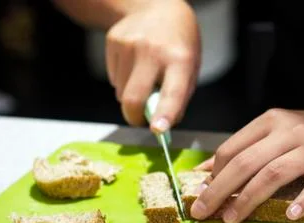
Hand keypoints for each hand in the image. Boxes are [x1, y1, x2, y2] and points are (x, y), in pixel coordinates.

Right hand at [105, 0, 200, 132]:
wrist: (157, 7)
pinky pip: (113, 78)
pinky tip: (133, 65)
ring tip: (143, 78)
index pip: (172, 92)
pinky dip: (122, 81)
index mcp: (180, 60)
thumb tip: (160, 127)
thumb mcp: (189, 68)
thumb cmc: (178, 46)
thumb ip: (177, 97)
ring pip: (121, 92)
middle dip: (133, 117)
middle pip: (133, 98)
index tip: (158, 130)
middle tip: (139, 120)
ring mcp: (130, 45)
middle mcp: (153, 51)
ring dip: (130, 95)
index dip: (164, 114)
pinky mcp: (113, 41)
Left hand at [191, 106, 303, 222]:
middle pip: (245, 163)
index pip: (232, 148)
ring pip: (273, 174)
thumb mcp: (280, 132)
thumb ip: (246, 149)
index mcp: (271, 121)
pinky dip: (302, 202)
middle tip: (202, 212)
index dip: (212, 174)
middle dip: (218, 190)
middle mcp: (290, 131)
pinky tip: (289, 215)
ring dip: (247, 200)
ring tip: (231, 219)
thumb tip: (205, 172)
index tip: (201, 193)